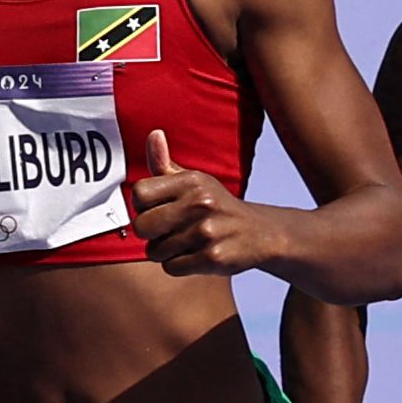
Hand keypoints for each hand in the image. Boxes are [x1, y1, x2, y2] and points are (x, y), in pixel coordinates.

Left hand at [124, 127, 277, 278]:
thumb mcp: (195, 181)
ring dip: (166, 252)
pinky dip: (179, 265)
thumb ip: (165, 163)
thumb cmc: (217, 206)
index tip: (159, 209)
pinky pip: (171, 268)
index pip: (139, 194)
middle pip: (142, 226)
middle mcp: (200, 203)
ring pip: (155, 251)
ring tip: (187, 243)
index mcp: (192, 181)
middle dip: (152, 233)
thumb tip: (153, 134)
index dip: (142, 206)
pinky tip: (196, 255)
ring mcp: (207, 232)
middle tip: (171, 231)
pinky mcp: (213, 258)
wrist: (262, 233)